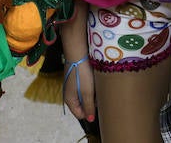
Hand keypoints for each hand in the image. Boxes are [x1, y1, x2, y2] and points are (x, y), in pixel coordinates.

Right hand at [58, 8, 94, 122]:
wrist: (78, 51)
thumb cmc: (82, 72)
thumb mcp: (87, 92)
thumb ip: (88, 107)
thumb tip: (90, 119)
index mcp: (69, 100)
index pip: (80, 114)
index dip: (89, 112)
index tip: (99, 106)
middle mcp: (70, 93)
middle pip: (83, 105)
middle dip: (92, 103)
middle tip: (100, 95)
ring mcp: (73, 85)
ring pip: (85, 95)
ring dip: (93, 93)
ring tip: (99, 87)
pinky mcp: (78, 77)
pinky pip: (86, 86)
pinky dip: (92, 86)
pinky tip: (97, 80)